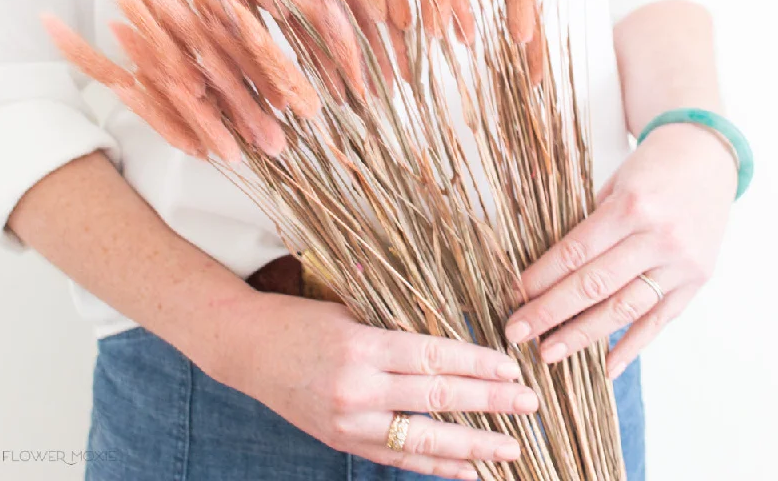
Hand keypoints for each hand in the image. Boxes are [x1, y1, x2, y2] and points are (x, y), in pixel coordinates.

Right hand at [209, 293, 537, 479]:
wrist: (247, 348)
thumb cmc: (301, 319)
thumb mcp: (349, 312)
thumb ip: (395, 331)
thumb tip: (452, 344)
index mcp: (362, 344)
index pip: (433, 356)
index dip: (477, 364)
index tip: (512, 367)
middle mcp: (358, 387)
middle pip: (436, 397)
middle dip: (489, 402)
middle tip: (529, 404)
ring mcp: (349, 421)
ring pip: (423, 436)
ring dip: (472, 445)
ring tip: (513, 449)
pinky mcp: (342, 440)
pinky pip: (398, 456)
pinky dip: (435, 465)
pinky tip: (468, 471)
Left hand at [505, 123, 736, 377]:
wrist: (707, 158)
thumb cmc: (651, 166)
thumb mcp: (613, 183)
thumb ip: (586, 223)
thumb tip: (544, 264)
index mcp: (631, 206)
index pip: (576, 251)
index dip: (542, 277)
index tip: (514, 295)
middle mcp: (658, 238)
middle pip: (595, 285)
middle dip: (551, 312)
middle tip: (517, 331)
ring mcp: (681, 264)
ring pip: (625, 309)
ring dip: (583, 335)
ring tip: (549, 352)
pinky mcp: (697, 281)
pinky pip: (660, 320)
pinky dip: (632, 346)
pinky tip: (605, 366)